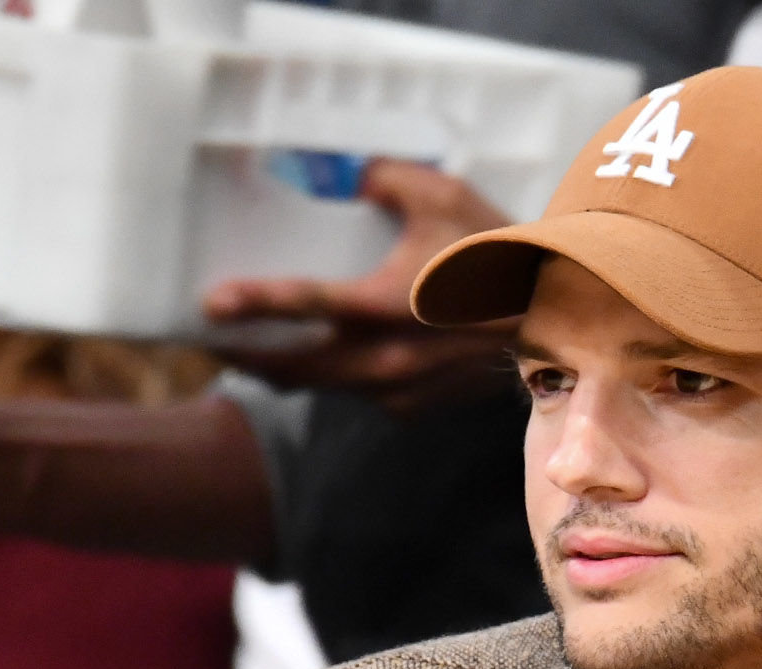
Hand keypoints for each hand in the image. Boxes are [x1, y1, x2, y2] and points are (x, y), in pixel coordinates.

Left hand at [204, 160, 518, 410]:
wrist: (552, 317)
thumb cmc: (497, 254)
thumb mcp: (441, 196)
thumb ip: (382, 178)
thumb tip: (339, 171)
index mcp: (389, 303)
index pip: (307, 304)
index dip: (254, 303)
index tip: (209, 305)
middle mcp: (387, 356)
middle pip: (294, 367)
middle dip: (246, 356)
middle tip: (211, 340)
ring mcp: (398, 388)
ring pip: (320, 386)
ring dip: (283, 370)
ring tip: (251, 352)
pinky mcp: (411, 405)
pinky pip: (357, 393)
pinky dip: (335, 376)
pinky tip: (328, 356)